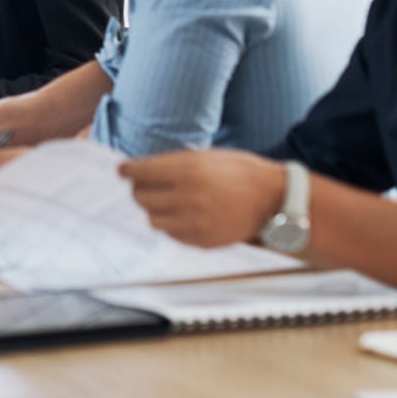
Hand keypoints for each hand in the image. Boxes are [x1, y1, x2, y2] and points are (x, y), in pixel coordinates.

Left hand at [120, 149, 285, 247]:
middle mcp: (187, 196)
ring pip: (153, 219)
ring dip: (155, 210)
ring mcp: (194, 222)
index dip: (127, 171)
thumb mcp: (207, 156)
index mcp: (187, 170)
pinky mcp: (201, 240)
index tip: (123, 171)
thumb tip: (144, 169)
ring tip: (167, 202)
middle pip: (141, 197)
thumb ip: (175, 164)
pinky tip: (183, 215)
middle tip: (145, 186)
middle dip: (140, 190)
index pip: (140, 172)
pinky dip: (172, 225)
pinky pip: (172, 234)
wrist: (273, 200)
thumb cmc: (241, 172)